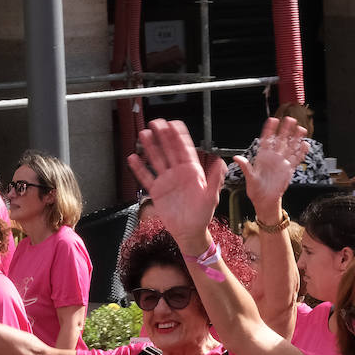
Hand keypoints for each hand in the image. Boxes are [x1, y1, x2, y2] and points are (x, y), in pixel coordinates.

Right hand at [128, 119, 225, 253]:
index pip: (185, 150)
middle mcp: (178, 174)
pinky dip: (139, 168)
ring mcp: (166, 181)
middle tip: (156, 122)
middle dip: (163, 136)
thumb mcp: (211, 196)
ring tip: (144, 133)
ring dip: (151, 147)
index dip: (179, 136)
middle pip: (169, 150)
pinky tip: (133, 157)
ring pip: (157, 160)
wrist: (189, 231)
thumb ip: (215, 179)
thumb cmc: (202, 215)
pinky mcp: (157, 191)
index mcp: (193, 172)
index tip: (174, 123)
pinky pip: (146, 177)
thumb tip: (220, 162)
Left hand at [234, 117, 308, 219]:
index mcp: (262, 157)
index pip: (266, 140)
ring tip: (300, 129)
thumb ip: (245, 167)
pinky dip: (301, 152)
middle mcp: (273, 158)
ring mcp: (282, 163)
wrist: (265, 200)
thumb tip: (236, 158)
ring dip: (295, 138)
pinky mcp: (289, 170)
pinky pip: (296, 159)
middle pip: (281, 140)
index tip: (273, 120)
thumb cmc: (256, 190)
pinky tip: (305, 145)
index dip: (270, 130)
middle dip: (285, 130)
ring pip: (290, 148)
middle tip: (290, 120)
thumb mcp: (249, 178)